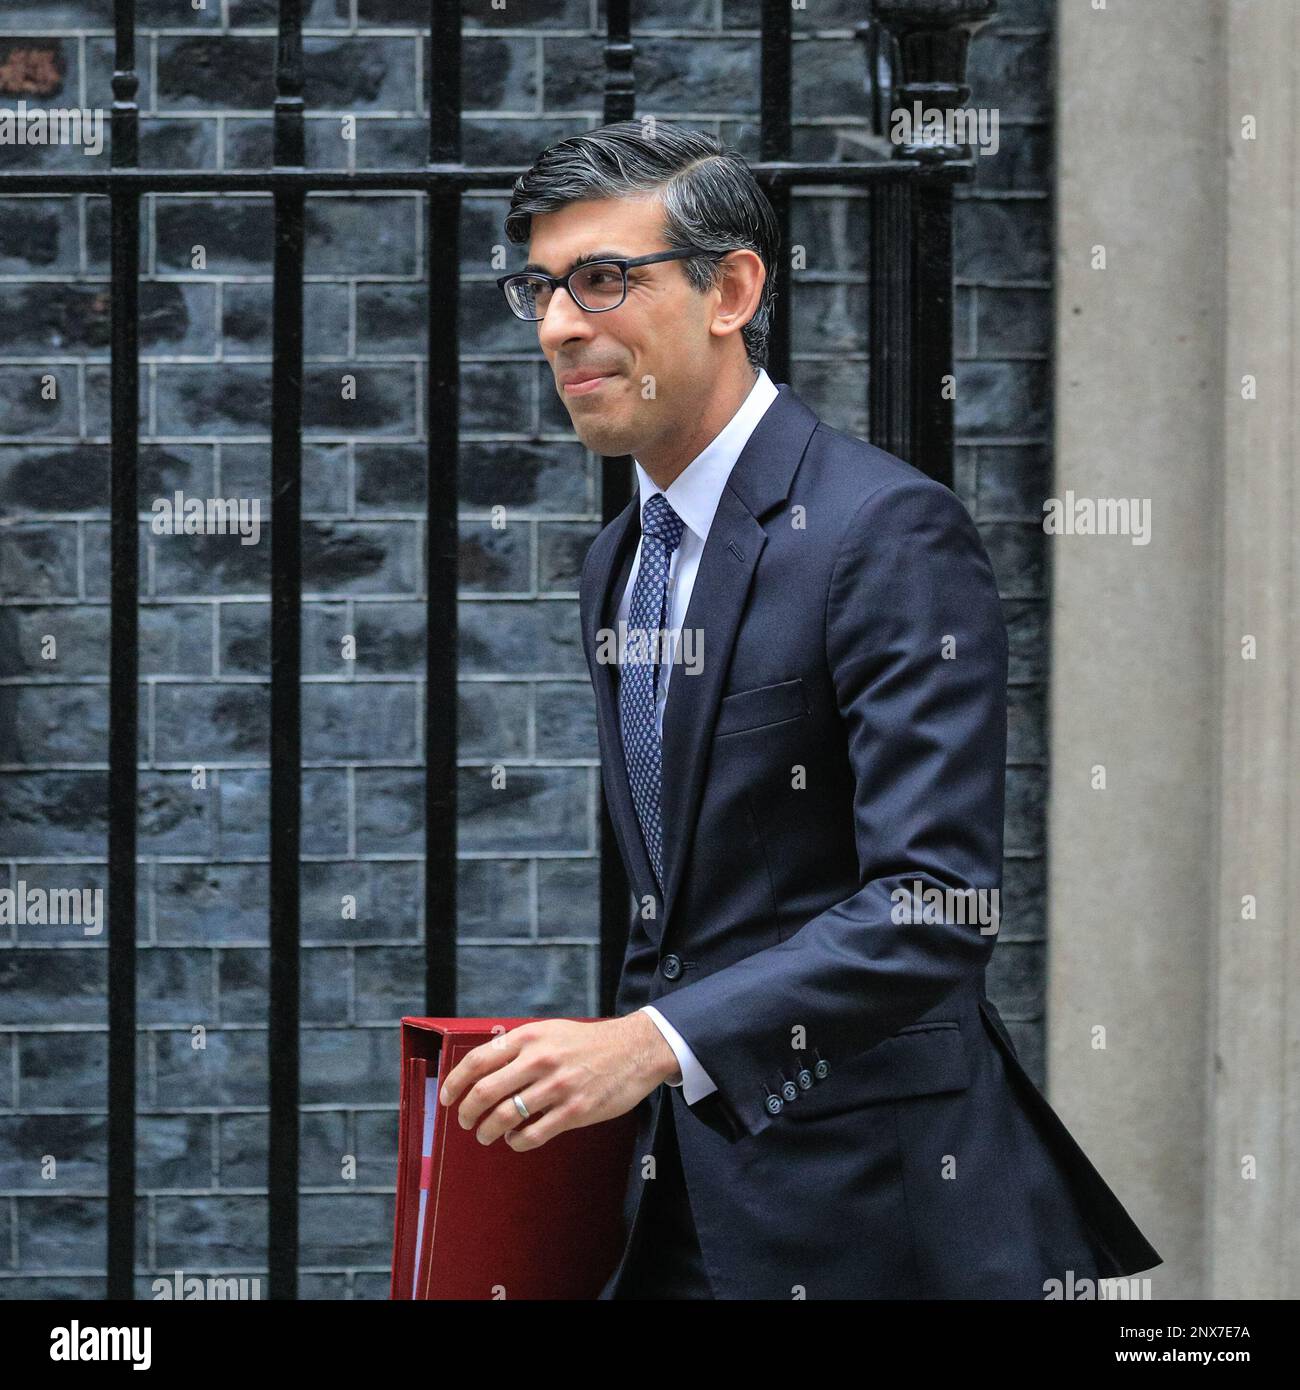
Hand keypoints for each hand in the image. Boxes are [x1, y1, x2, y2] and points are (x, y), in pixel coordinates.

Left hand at [438, 1014, 680, 1151]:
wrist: (634, 1050)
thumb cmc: (588, 1042)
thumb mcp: (550, 1031)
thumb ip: (519, 1046)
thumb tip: (483, 1067)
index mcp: (529, 1037)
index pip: (477, 1061)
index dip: (454, 1083)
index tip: (446, 1097)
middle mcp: (539, 1060)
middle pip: (484, 1092)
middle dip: (466, 1113)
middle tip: (464, 1122)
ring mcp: (557, 1087)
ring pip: (504, 1117)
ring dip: (487, 1131)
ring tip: (486, 1135)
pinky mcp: (574, 1111)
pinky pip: (532, 1134)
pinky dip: (516, 1141)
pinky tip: (515, 1139)